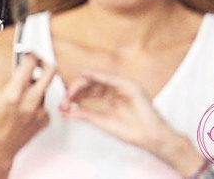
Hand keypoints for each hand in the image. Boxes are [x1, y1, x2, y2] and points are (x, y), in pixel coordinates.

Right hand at [0, 42, 54, 173]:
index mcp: (13, 95)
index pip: (30, 63)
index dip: (30, 52)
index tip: (27, 49)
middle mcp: (28, 104)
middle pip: (49, 73)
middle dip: (44, 62)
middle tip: (38, 59)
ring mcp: (38, 114)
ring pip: (47, 88)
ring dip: (39, 82)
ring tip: (27, 84)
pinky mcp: (43, 122)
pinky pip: (47, 104)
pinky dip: (40, 100)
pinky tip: (28, 102)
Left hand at [61, 68, 191, 164]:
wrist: (150, 138)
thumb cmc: (130, 132)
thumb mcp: (103, 122)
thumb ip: (86, 115)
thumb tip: (65, 112)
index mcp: (110, 96)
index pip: (89, 90)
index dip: (75, 94)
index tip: (63, 103)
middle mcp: (115, 88)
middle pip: (92, 83)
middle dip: (76, 89)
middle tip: (65, 98)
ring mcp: (123, 85)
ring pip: (98, 78)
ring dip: (83, 83)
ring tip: (70, 92)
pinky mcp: (130, 85)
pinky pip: (111, 79)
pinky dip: (97, 76)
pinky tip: (85, 75)